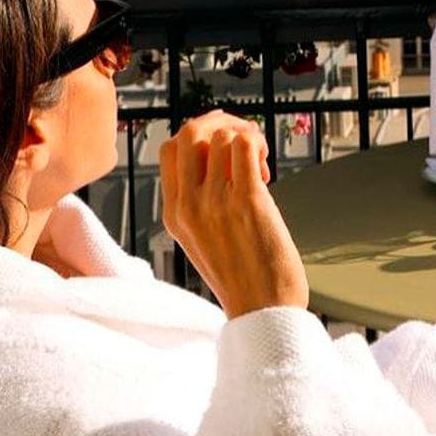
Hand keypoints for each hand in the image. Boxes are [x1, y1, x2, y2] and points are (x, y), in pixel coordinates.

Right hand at [159, 112, 308, 319]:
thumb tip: (218, 157)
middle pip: (190, 131)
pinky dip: (257, 144)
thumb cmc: (243, 276)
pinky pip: (245, 145)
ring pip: (222, 135)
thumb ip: (200, 203)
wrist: (265, 312)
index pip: (170, 149)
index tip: (222, 147)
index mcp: (174, 215)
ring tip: (259, 164)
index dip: (198, 135)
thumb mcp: (203, 240)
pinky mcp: (247, 201)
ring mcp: (216, 203)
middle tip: (245, 140)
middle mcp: (189, 206)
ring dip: (247, 136)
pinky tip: (265, 168)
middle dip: (221, 122)